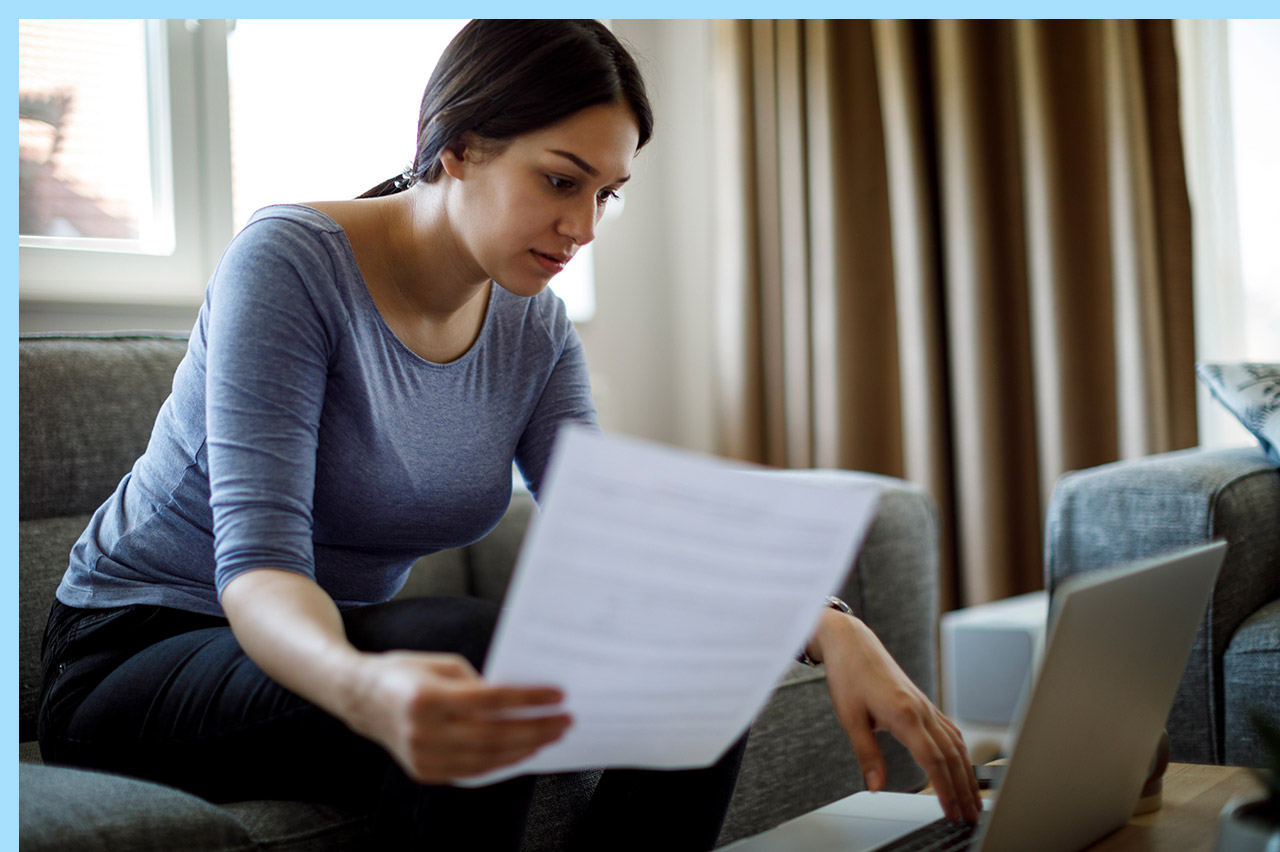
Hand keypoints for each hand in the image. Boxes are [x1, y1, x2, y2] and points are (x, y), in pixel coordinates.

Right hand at [343, 650, 571, 783]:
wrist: (360, 699)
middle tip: (564, 721)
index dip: (527, 699)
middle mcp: (423, 731)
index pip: (489, 701)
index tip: (557, 695)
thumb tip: (517, 702)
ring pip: (486, 758)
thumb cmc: (405, 672)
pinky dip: (501, 762)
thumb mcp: (443, 664)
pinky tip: (522, 751)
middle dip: (535, 728)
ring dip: (524, 748)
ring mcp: (422, 756)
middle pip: (493, 735)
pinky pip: (472, 772)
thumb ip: (478, 684)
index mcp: (427, 697)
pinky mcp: (424, 771)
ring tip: (550, 736)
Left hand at [806, 610, 981, 822]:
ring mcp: (925, 705)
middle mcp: (921, 709)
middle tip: (971, 817)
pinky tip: (962, 764)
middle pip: (951, 755)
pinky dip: (960, 751)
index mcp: (904, 714)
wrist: (851, 642)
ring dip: (966, 772)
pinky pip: (950, 730)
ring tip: (973, 799)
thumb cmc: (848, 675)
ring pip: (955, 743)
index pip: (933, 759)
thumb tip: (876, 787)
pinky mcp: (922, 703)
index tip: (951, 812)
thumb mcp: (850, 718)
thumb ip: (866, 754)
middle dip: (963, 789)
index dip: (945, 789)